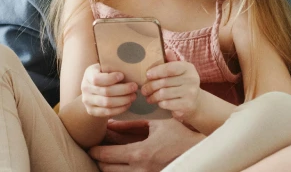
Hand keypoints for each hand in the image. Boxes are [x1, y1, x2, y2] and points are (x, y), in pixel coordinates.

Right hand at [81, 63, 137, 117]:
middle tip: (134, 87)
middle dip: (123, 90)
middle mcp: (85, 88)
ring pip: (107, 103)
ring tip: (133, 96)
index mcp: (88, 74)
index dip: (111, 78)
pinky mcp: (91, 111)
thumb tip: (129, 68)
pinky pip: (107, 112)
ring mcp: (87, 101)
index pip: (97, 79)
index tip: (122, 75)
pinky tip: (128, 104)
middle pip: (106, 91)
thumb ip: (112, 68)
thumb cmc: (103, 76)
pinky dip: (120, 109)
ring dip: (123, 100)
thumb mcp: (104, 69)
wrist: (92, 92)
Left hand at [89, 118, 203, 171]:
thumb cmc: (179, 135)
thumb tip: (113, 123)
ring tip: (106, 159)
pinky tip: (121, 165)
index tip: (90, 147)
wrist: (200, 152)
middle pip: (108, 169)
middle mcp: (140, 169)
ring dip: (109, 168)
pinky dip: (121, 171)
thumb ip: (132, 125)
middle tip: (95, 152)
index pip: (108, 156)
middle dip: (99, 160)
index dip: (95, 151)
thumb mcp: (155, 125)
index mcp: (140, 154)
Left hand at [140, 55, 200, 120]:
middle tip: (144, 89)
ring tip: (148, 97)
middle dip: (150, 86)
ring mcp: (190, 93)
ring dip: (153, 96)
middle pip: (164, 82)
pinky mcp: (187, 105)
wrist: (196, 102)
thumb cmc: (183, 83)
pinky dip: (160, 103)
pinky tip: (158, 103)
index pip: (170, 68)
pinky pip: (167, 104)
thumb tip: (166, 51)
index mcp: (188, 68)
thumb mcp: (179, 71)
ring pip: (164, 94)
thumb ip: (172, 62)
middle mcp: (191, 79)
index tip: (147, 74)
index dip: (157, 71)